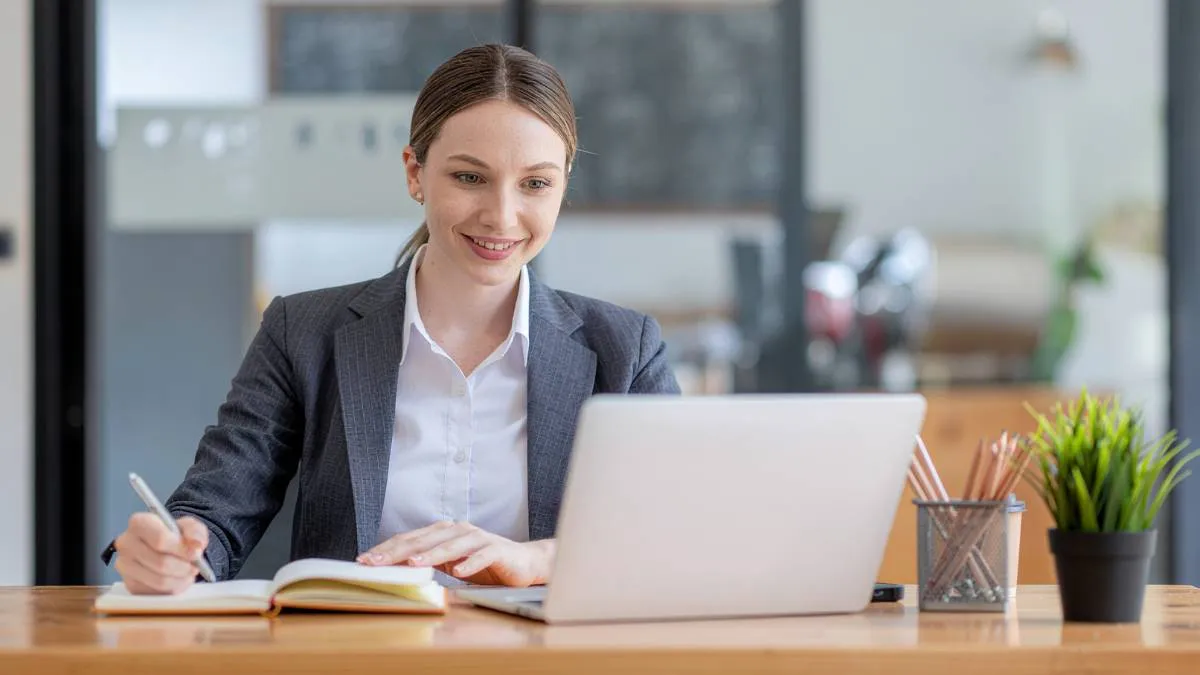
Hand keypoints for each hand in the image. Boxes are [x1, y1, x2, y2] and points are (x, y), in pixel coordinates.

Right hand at [112, 513, 208, 594]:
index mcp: (139, 523)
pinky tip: (177, 579)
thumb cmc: (176, 535)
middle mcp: (126, 543)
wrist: (166, 548)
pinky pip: (155, 592)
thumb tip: (196, 545)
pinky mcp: (130, 584)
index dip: (181, 549)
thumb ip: (195, 532)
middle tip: (195, 566)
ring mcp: (125, 566)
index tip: (195, 554)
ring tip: (188, 572)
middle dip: (183, 566)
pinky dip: (172, 588)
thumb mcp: (189, 526)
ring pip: (159, 580)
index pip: (160, 539)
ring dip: (180, 579)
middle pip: (161, 562)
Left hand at [358, 521, 553, 587]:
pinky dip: (470, 563)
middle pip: (425, 540)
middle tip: (377, 562)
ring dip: (431, 555)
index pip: (410, 539)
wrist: (523, 562)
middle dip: (398, 552)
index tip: (365, 560)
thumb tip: (395, 570)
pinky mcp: (497, 549)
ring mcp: (479, 538)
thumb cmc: (484, 564)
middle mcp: (458, 530)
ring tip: (413, 564)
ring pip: (451, 545)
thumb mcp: (450, 563)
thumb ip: (428, 562)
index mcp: (444, 532)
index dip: (387, 549)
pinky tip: (459, 573)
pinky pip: (482, 556)